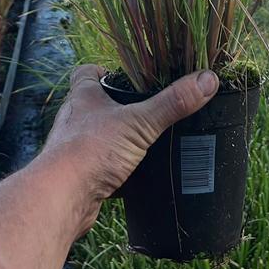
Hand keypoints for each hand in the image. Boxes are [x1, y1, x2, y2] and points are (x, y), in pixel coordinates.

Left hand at [40, 64, 218, 236]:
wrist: (61, 198)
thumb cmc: (91, 150)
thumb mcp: (140, 123)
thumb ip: (173, 103)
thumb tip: (207, 79)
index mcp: (84, 97)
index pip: (87, 72)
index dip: (102, 70)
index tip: (123, 74)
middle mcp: (74, 119)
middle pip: (93, 104)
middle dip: (115, 106)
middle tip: (143, 109)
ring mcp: (73, 148)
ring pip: (96, 137)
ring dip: (114, 139)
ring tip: (142, 142)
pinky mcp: (78, 176)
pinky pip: (98, 167)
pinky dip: (113, 170)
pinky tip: (132, 176)